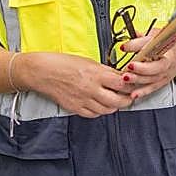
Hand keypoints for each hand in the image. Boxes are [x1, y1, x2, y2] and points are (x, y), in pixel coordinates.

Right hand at [15, 51, 133, 117]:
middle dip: (127, 100)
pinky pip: (93, 114)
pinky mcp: (75, 108)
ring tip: (117, 101)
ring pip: (107, 110)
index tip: (134, 83)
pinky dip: (100, 111)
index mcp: (96, 74)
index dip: (131, 84)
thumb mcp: (87, 61)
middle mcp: (91, 89)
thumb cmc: (61, 63)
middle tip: (130, 96)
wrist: (41, 72)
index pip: (122, 83)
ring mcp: (83, 100)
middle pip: (118, 101)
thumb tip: (118, 75)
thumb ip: (104, 70)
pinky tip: (101, 105)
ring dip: (115, 106)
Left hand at [119, 32, 175, 100]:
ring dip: (138, 80)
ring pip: (153, 79)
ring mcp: (166, 73)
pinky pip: (153, 88)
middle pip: (156, 67)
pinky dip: (143, 92)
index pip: (153, 46)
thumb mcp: (156, 35)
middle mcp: (168, 62)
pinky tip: (133, 94)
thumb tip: (125, 45)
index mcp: (167, 46)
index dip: (138, 46)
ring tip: (126, 78)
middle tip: (129, 66)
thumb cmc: (171, 43)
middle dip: (142, 68)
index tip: (124, 47)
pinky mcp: (163, 81)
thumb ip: (139, 40)